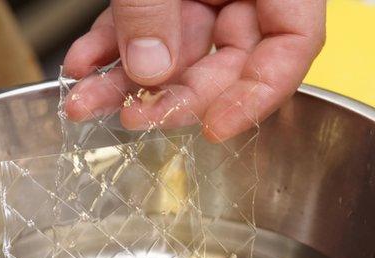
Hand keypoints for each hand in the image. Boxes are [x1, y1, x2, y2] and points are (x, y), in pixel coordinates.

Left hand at [63, 0, 324, 139]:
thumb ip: (156, 4)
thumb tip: (149, 69)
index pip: (292, 45)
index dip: (258, 94)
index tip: (215, 128)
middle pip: (225, 61)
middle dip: (171, 94)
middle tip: (132, 116)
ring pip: (173, 50)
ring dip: (123, 78)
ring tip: (84, 100)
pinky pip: (141, 24)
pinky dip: (109, 45)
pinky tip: (82, 64)